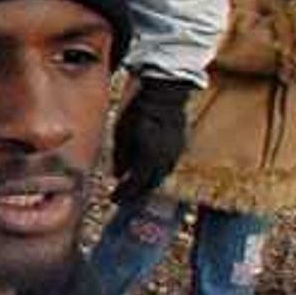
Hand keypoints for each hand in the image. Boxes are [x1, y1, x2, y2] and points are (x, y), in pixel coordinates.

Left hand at [110, 74, 197, 207]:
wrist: (164, 95)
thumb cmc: (137, 111)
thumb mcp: (121, 133)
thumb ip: (120, 157)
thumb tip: (117, 176)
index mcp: (149, 157)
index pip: (137, 184)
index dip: (125, 194)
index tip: (114, 199)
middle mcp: (166, 160)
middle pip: (151, 184)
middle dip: (136, 193)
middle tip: (123, 197)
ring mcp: (176, 154)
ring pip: (161, 176)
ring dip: (147, 183)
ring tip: (133, 187)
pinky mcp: (181, 148)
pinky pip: (167, 166)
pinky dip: (156, 172)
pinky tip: (146, 171)